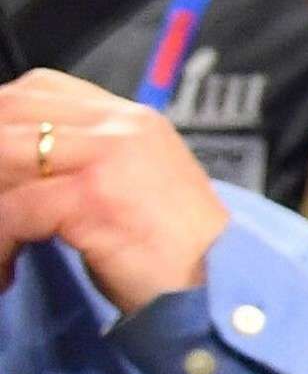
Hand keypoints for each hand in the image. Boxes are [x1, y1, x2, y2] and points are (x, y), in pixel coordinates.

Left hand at [0, 71, 228, 307]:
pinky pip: (15, 211)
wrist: (219, 286)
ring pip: (3, 157)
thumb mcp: (135, 185)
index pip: (39, 87)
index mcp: (129, 118)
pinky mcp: (95, 196)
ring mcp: (109, 156)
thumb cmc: (175, 250)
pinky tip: (7, 269)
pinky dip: (0, 244)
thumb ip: (88, 162)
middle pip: (11, 111)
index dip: (0, 120)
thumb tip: (18, 169)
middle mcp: (120, 125)